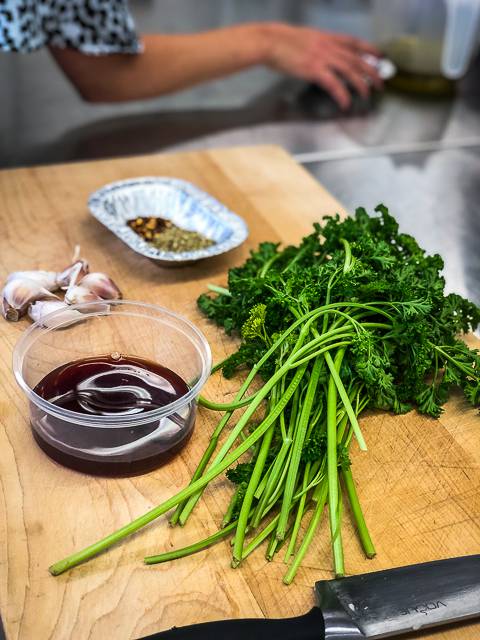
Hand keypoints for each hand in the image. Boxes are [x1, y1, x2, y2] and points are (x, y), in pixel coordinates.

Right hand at [263, 23, 382, 108]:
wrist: (270, 41)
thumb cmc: (282, 41)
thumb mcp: (306, 38)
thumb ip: (318, 45)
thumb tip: (323, 54)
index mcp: (327, 38)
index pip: (354, 42)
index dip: (369, 49)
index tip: (380, 55)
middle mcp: (329, 46)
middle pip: (356, 58)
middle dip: (371, 70)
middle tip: (380, 82)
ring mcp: (322, 57)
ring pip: (349, 70)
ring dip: (360, 83)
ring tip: (367, 94)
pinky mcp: (314, 70)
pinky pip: (333, 84)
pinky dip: (341, 94)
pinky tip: (345, 103)